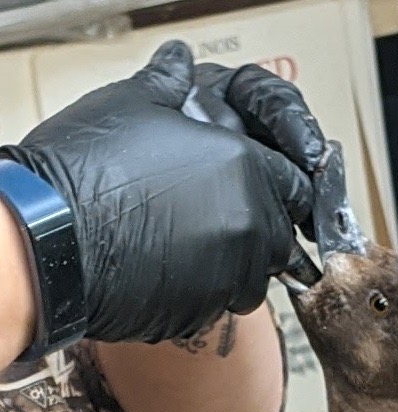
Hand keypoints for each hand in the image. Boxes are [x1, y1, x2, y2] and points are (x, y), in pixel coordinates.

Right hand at [0, 40, 315, 343]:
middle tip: (222, 219)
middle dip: (259, 229)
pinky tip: (172, 273)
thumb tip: (180, 65)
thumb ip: (170, 87)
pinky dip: (206, 292)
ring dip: (237, 266)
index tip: (258, 188)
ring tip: (195, 249)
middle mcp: (249, 226)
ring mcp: (229, 275)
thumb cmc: (90, 171)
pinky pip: (220, 304)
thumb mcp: (133, 106)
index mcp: (246, 169)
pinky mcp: (204, 313)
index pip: (295, 185)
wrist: (54, 239)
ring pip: (255, 277)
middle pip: (280, 237)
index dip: (277, 185)